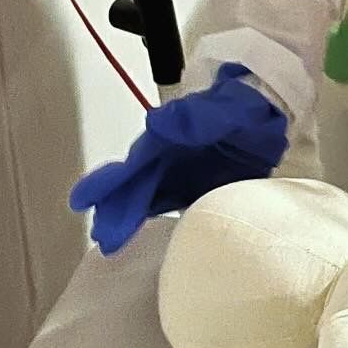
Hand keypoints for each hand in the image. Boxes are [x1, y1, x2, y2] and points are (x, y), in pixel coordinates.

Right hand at [70, 64, 288, 255]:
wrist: (266, 107)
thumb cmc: (240, 105)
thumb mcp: (219, 108)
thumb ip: (191, 118)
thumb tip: (156, 125)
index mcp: (166, 139)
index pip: (132, 165)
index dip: (108, 183)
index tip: (81, 200)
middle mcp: (168, 158)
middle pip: (136, 186)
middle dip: (116, 210)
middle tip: (101, 236)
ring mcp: (183, 173)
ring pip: (149, 198)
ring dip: (130, 218)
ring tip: (112, 242)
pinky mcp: (201, 186)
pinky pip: (173, 204)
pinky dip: (156, 218)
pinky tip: (146, 234)